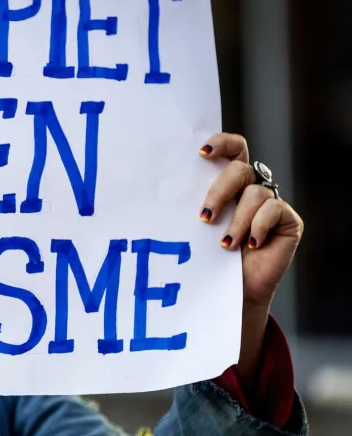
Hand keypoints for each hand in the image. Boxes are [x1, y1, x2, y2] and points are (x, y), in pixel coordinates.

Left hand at [198, 133, 302, 386]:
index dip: (221, 143)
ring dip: (237, 219)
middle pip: (240, 168)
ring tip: (224, 244)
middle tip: (204, 216)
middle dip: (219, 191)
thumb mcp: (190, 227)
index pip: (232, 148)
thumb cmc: (204, 257)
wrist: (227, 292)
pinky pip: (275, 210)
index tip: (201, 153)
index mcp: (227, 181)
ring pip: (256, 192)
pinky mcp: (287, 221)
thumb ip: (183, 205)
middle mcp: (250, 187)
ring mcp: (271, 203)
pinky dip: (258, 226)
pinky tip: (249, 245)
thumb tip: (147, 189)